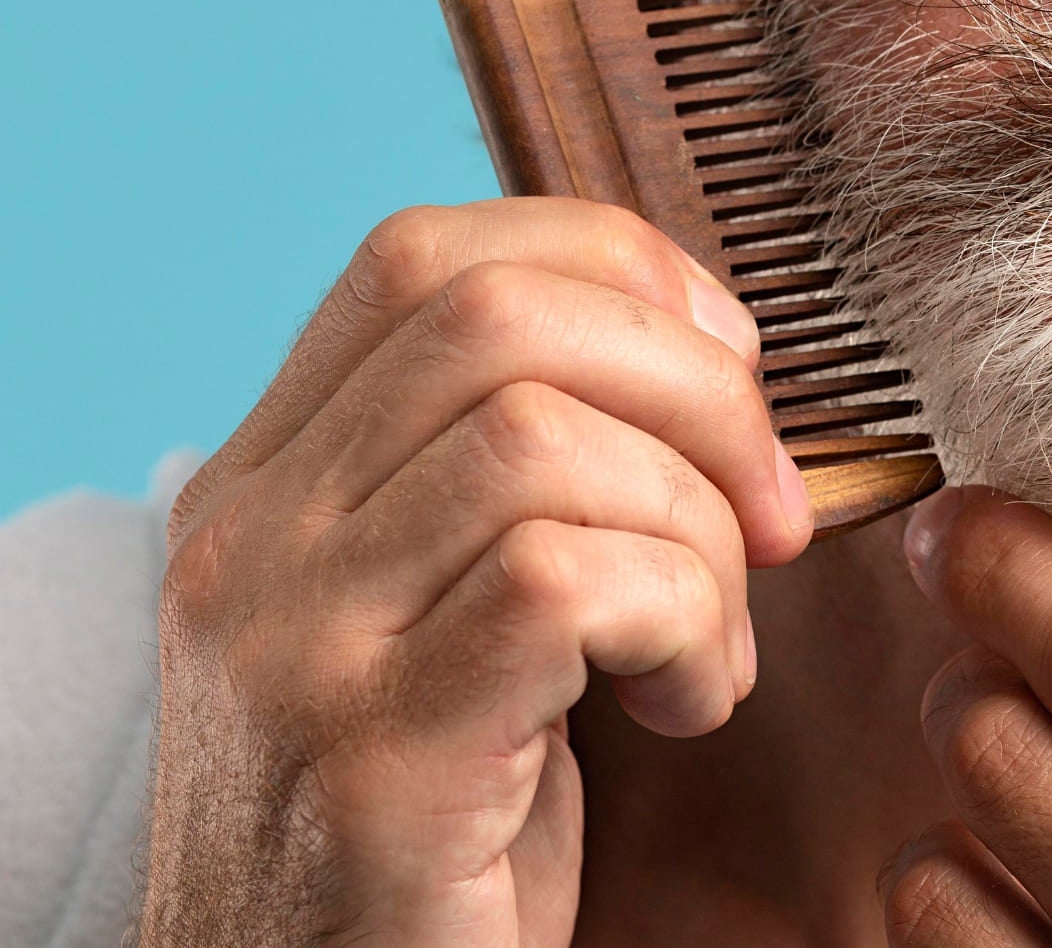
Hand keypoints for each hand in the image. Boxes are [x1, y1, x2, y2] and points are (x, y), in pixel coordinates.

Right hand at [143, 199, 810, 945]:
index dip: (614, 264)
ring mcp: (293, 644)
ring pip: (548, 444)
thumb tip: (712, 355)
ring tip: (710, 653)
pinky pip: (571, 584)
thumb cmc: (441, 823)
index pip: (424, 255)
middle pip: (500, 320)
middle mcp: (253, 539)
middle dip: (699, 391)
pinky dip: (685, 624)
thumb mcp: (450, 615)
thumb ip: (515, 483)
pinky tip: (685, 707)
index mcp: (269, 482)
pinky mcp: (373, 758)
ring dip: (700, 537)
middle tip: (771, 515)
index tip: (729, 358)